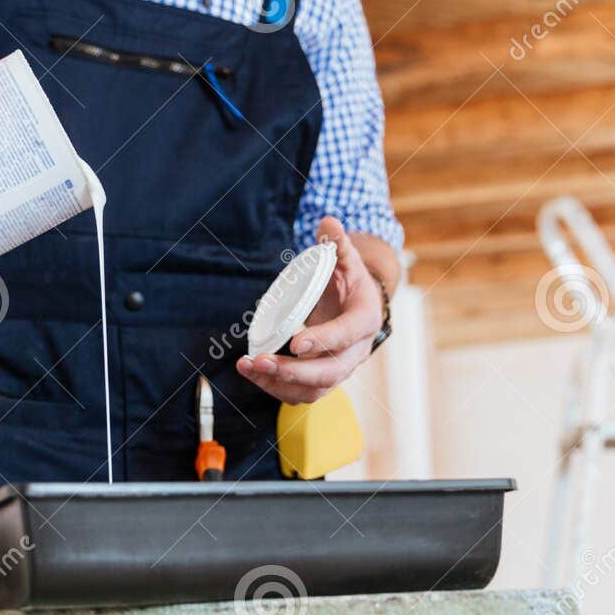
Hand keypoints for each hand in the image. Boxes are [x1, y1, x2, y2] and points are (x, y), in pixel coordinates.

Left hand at [236, 218, 382, 403]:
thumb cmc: (351, 281)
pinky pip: (302, 393)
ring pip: (314, 389)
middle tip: (261, 362)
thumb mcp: (347, 260)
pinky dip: (276, 388)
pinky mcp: (323, 379)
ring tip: (249, 368)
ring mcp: (340, 369)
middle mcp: (356, 351)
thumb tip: (327, 222)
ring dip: (279, 384)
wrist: (361, 305)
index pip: (347, 335)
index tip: (296, 344)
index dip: (323, 340)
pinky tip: (252, 373)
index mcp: (365, 319)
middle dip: (294, 371)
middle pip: (329, 372)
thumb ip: (337, 243)